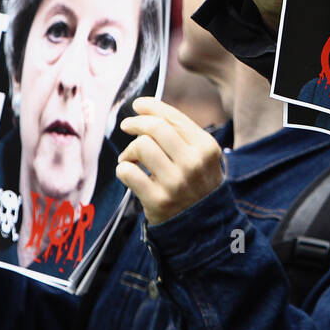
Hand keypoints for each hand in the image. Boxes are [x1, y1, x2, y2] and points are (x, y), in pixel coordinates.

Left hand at [116, 97, 225, 224]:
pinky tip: (130, 173)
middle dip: (136, 123)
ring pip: (141, 146)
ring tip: (131, 159)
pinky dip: (123, 169)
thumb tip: (143, 106)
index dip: (151, 106)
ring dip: (129, 150)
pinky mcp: (158, 200)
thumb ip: (180, 131)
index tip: (137, 105)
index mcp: (206, 147)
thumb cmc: (196, 181)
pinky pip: (127, 172)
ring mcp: (176, 182)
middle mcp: (193, 163)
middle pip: (155, 128)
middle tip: (127, 126)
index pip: (173, 118)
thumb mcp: (201, 155)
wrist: (203, 224)